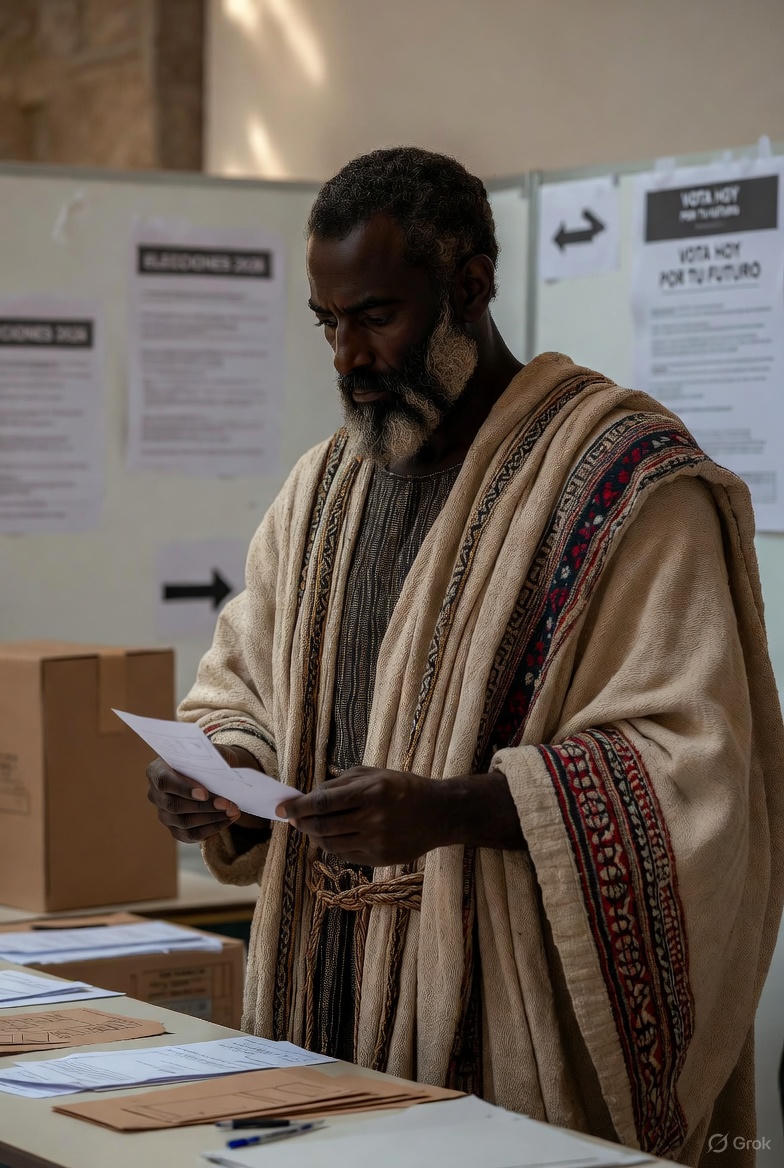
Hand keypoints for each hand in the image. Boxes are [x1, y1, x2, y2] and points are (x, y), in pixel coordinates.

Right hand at [146, 743, 266, 842]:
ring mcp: (163, 815)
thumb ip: (209, 757)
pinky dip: (212, 828)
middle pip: (174, 805)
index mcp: (156, 771)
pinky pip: (191, 835)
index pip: (164, 782)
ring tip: (233, 811)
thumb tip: (223, 769)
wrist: (205, 771)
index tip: (204, 793)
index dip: (183, 789)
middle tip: (227, 804)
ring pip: (184, 822)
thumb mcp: (206, 752)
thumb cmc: (204, 758)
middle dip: (204, 806)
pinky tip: (228, 819)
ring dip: (211, 818)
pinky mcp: (175, 829)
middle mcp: (155, 795)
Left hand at [278, 766, 444, 865]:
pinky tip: (331, 836)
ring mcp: (377, 842)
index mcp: (371, 792)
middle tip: (292, 818)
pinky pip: (345, 855)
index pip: (324, 802)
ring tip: (310, 827)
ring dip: (314, 836)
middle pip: (323, 826)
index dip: (298, 807)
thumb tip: (308, 796)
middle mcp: (373, 819)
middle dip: (301, 823)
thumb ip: (341, 783)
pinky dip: (332, 846)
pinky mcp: (380, 859)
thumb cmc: (403, 788)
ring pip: (330, 844)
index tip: (282, 808)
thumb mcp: (374, 774)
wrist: (439, 813)